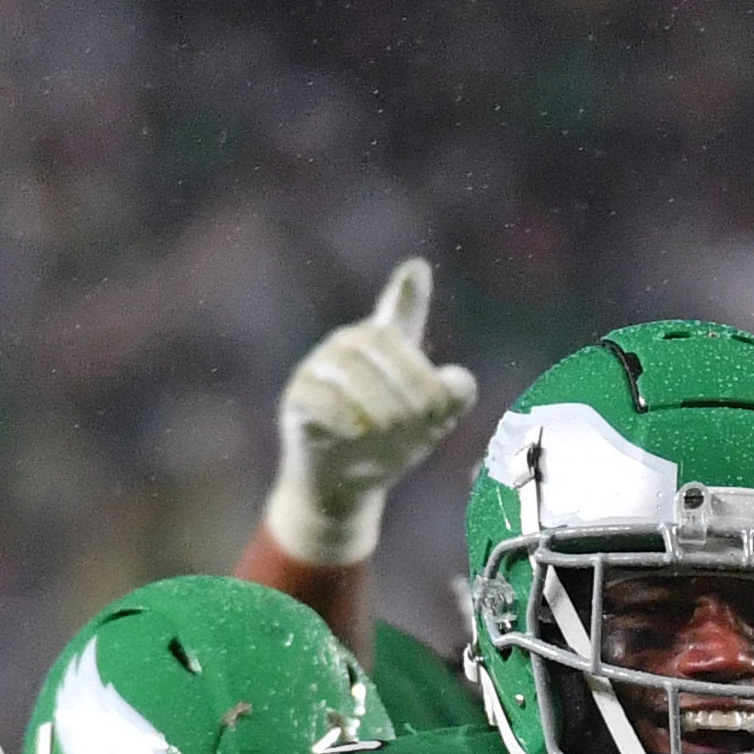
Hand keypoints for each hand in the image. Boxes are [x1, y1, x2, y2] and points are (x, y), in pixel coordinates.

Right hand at [266, 259, 478, 568]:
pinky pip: (317, 394)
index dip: (408, 292)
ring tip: (391, 427)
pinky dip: (341, 413)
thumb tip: (455, 383)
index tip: (415, 268)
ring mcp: (320, 367)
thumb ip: (453, 397)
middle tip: (425, 417)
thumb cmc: (390, 444)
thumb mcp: (431, 424)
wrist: (347, 484)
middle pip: (381, 342)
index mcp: (388, 348)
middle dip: (410, 380)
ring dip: (377, 399)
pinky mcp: (299, 395)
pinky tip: (356, 430)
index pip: (399, 312)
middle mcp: (351, 347)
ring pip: (349, 367)